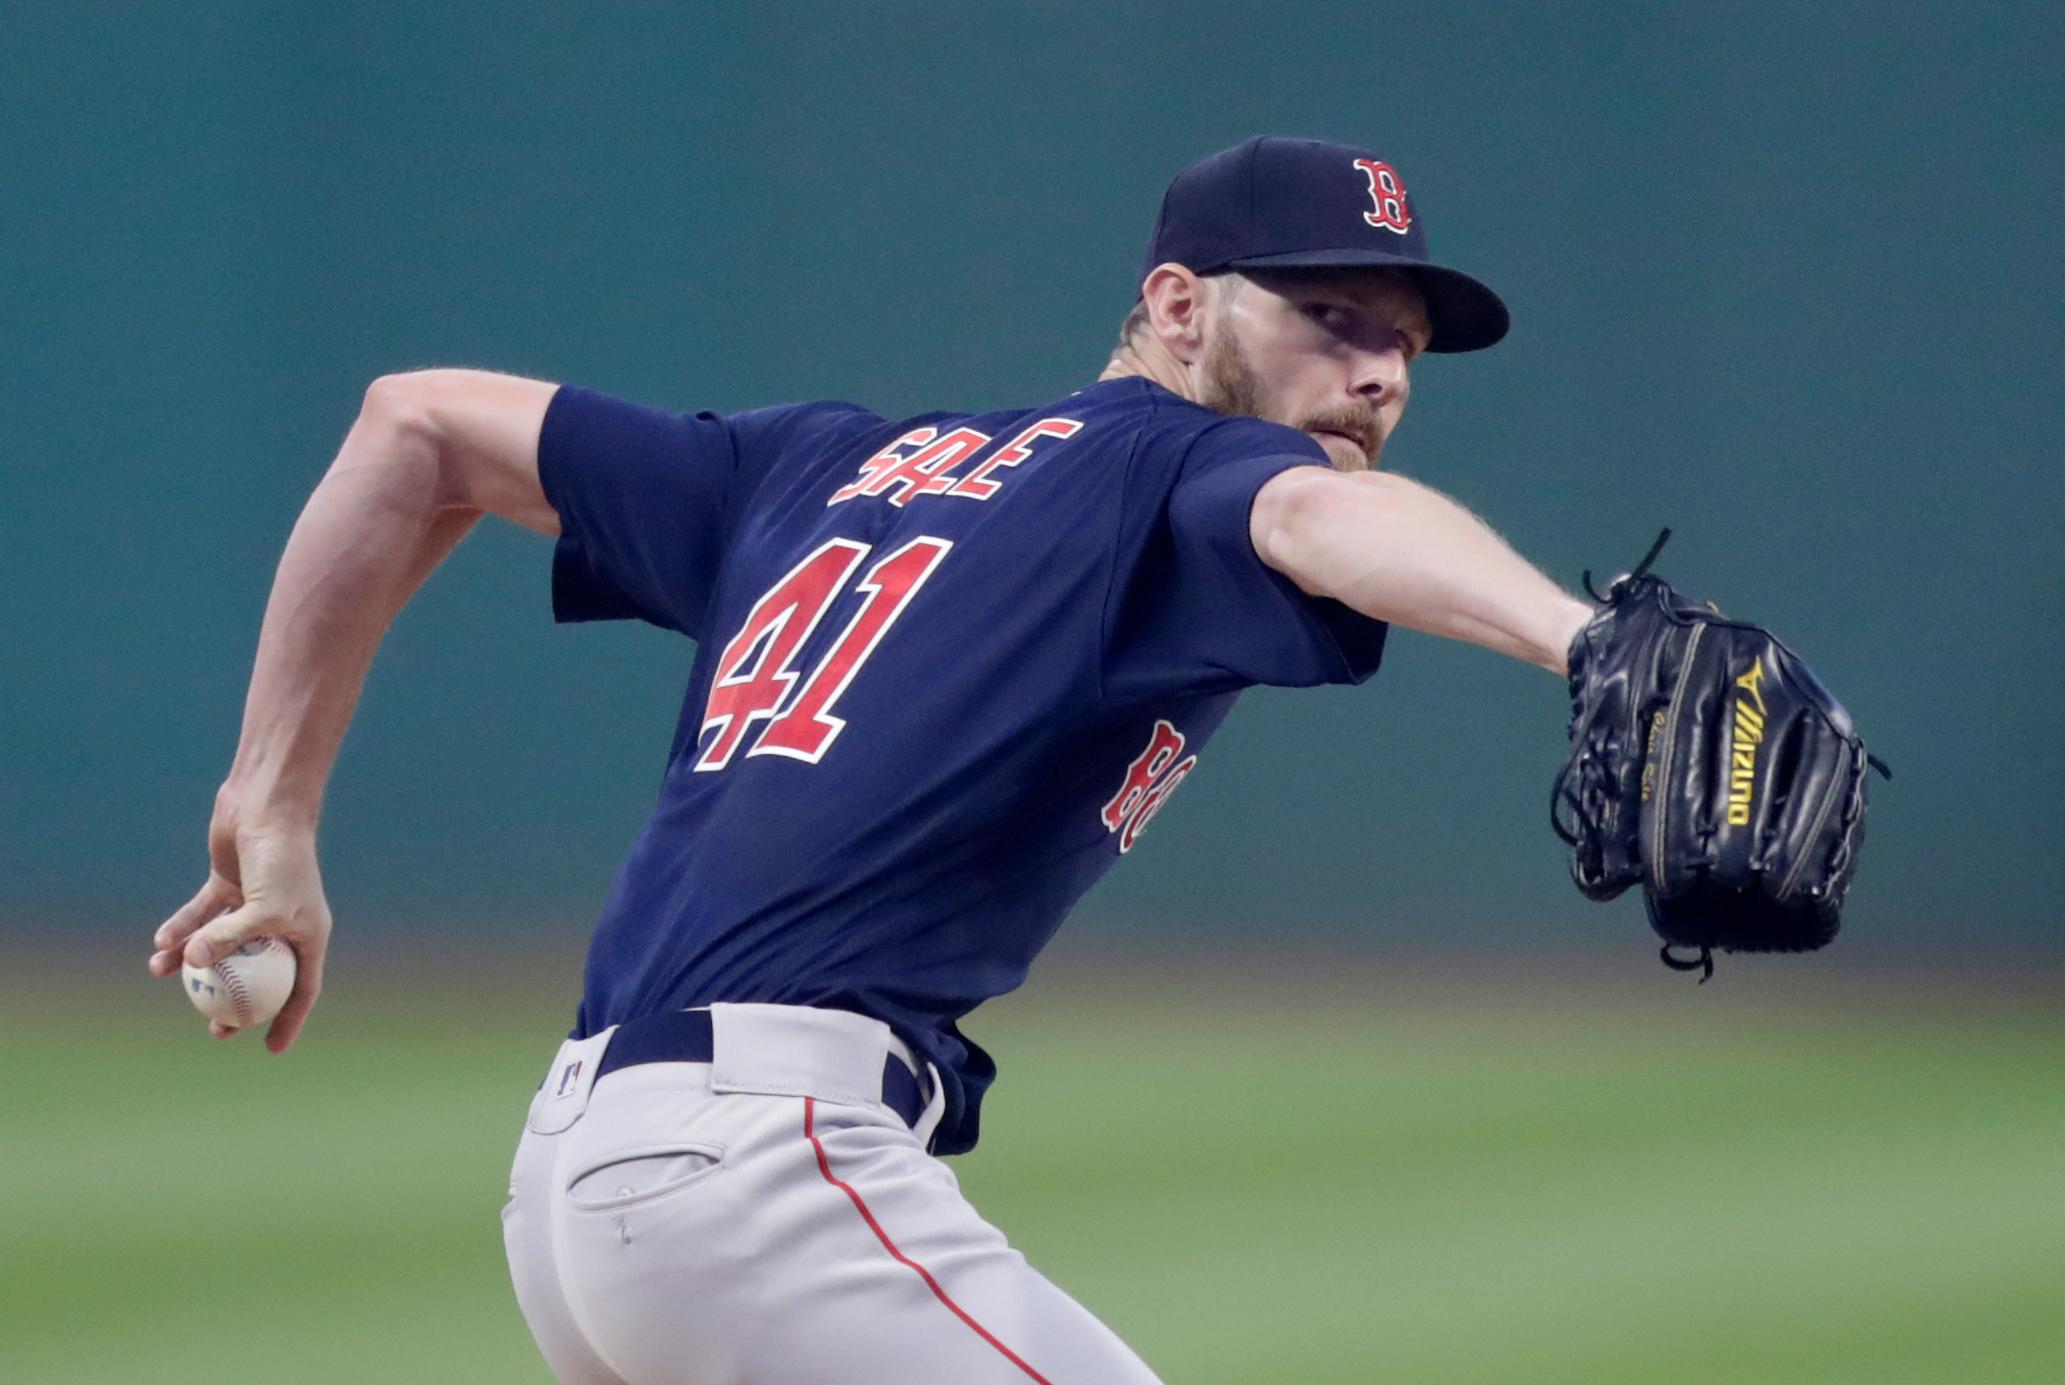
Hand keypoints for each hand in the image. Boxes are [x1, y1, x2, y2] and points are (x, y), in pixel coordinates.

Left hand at [150, 790, 331, 1051]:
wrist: (268, 808)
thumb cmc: (281, 862)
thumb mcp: (263, 909)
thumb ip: (228, 939)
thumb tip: (193, 964)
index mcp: (307, 934)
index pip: (302, 988)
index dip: (288, 1020)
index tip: (270, 1048)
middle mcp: (282, 922)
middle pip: (259, 974)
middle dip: (235, 1002)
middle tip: (214, 1026)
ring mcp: (252, 904)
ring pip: (222, 944)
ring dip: (194, 961)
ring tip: (166, 975)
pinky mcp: (226, 885)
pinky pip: (200, 916)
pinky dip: (182, 929)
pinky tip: (161, 944)